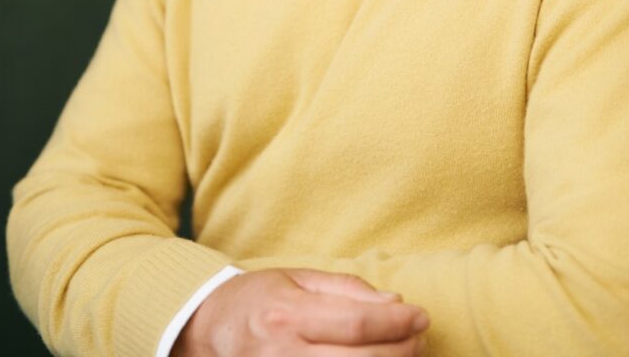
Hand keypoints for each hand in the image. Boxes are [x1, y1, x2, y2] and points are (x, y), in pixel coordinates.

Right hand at [172, 267, 429, 355]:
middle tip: (421, 338)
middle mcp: (282, 354)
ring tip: (407, 355)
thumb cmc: (259, 298)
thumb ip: (347, 290)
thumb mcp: (298, 279)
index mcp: (287, 315)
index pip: (356, 323)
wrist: (206, 329)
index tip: (421, 315)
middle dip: (400, 351)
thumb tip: (395, 302)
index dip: (397, 323)